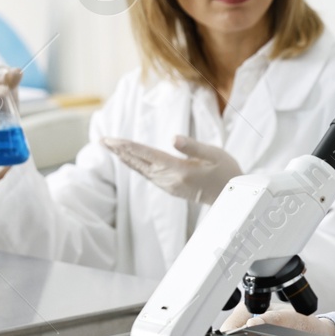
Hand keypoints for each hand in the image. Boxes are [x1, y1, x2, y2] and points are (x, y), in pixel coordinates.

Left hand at [104, 135, 240, 204]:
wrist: (231, 196)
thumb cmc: (226, 171)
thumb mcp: (214, 154)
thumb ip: (193, 147)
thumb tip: (173, 139)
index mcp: (179, 169)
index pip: (148, 155)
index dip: (128, 147)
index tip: (111, 140)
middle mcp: (170, 179)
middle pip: (140, 163)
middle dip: (120, 152)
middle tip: (103, 141)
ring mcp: (169, 185)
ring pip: (142, 170)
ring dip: (126, 159)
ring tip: (112, 148)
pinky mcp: (171, 188)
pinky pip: (148, 176)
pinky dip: (136, 166)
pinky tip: (131, 161)